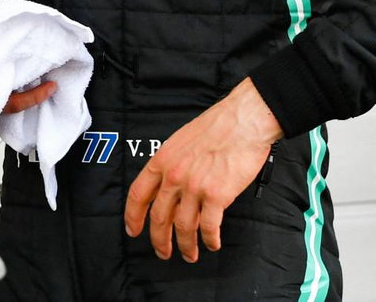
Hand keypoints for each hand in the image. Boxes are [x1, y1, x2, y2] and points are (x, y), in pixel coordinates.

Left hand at [123, 78, 282, 261]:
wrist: (242, 121)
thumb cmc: (215, 128)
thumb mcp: (180, 142)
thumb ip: (171, 165)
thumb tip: (169, 188)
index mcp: (162, 161)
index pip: (138, 194)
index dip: (133, 216)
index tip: (133, 230)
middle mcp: (174, 176)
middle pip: (159, 217)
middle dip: (159, 239)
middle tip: (162, 253)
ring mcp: (194, 187)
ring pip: (183, 226)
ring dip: (186, 245)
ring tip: (189, 254)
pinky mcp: (217, 195)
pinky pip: (209, 226)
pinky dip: (209, 239)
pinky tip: (212, 244)